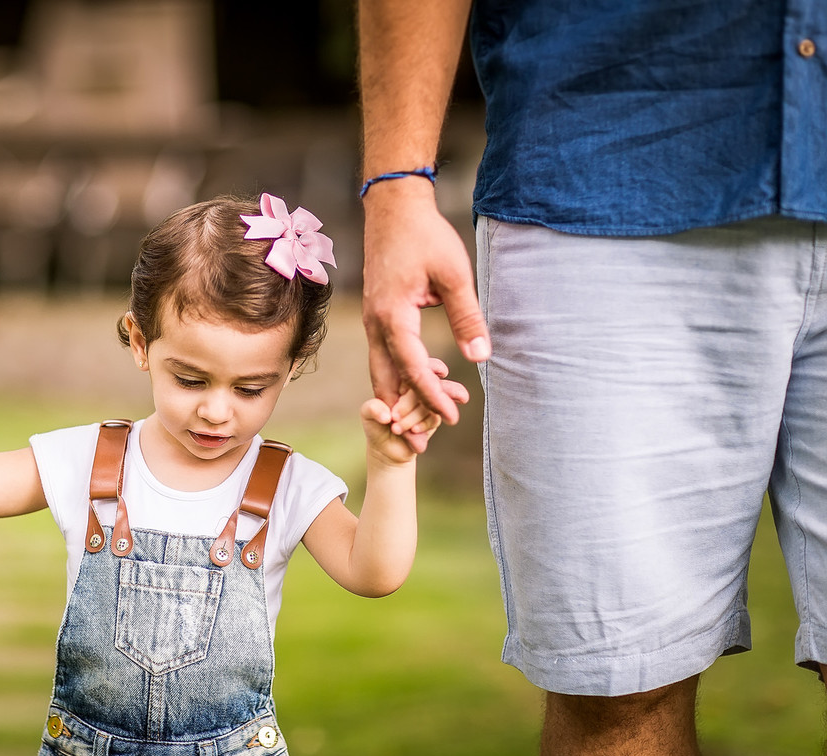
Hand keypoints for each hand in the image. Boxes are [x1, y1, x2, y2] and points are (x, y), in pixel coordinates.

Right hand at [361, 178, 488, 437]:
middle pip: (386, 380)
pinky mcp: (378, 315)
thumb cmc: (425, 236)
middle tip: (417, 446)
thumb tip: (482, 356)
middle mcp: (377, 324)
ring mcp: (374, 320)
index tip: (450, 418)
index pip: (413, 367)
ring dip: (398, 398)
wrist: (393, 207)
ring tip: (415, 426)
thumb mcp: (454, 275)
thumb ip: (467, 317)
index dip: (431, 396)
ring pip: (382, 370)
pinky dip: (398, 376)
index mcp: (393, 316)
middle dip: (402, 413)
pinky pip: (385, 355)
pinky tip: (417, 385)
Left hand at [361, 389, 441, 465]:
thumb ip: (373, 409)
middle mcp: (415, 388)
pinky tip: (413, 430)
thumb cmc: (376, 424)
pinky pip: (434, 417)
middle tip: (394, 419)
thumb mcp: (367, 414)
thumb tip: (387, 414)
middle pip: (422, 388)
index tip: (392, 412)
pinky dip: (423, 424)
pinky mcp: (433, 417)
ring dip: (414, 417)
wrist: (386, 447)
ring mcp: (427, 402)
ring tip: (397, 428)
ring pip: (430, 403)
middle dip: (407, 406)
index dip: (402, 396)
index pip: (408, 378)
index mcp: (399, 381)